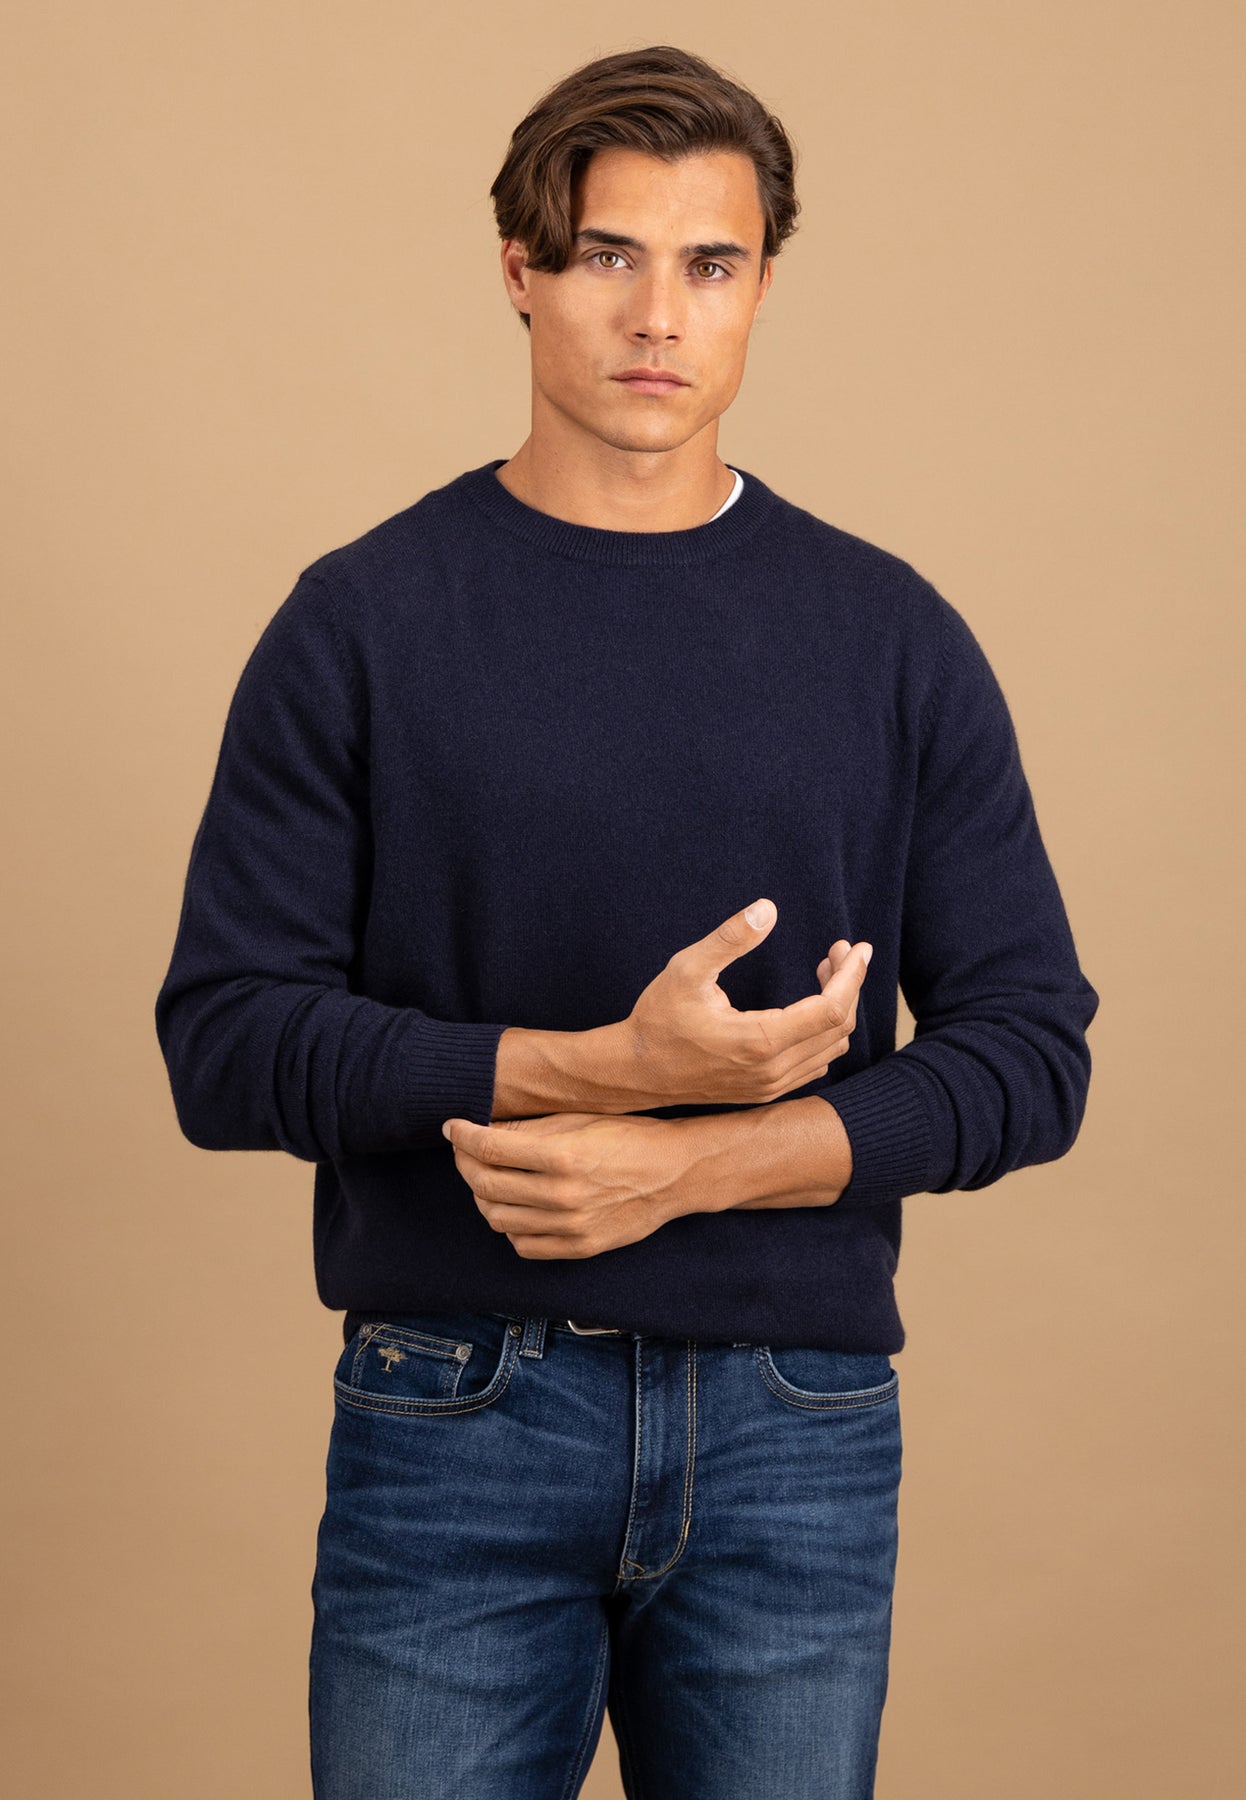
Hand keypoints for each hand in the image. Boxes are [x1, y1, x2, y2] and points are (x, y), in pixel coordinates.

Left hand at [441, 1111, 682, 1258]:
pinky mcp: (580, 1248)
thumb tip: (483, 1130)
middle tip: (464, 1151)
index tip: (452, 1128)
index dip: (463, 1136)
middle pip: (487, 1186)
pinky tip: (513, 1206)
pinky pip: (523, 1245)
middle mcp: (565, 1196)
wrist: (675, 1173)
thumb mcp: (580, 1120)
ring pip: (498, 1219)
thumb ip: (529, 1129)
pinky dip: (508, 1226)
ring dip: (482, 1196)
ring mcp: (572, 1227)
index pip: (491, 1149)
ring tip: (486, 1177)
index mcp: (564, 1156)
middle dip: (465, 1164)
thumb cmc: (629, 1137)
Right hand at [620, 899, 871, 1107]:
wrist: (635, 1070)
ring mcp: (771, 1086)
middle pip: (839, 1027)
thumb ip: (730, 938)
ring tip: (824, 971)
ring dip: (837, 1008)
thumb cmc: (658, 1018)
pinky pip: (814, 1063)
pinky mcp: (766, 1092)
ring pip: (831, 1048)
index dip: (851, 975)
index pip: (831, 1010)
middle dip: (848, 984)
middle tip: (838, 951)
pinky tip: (808, 1007)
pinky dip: (824, 1032)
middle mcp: (772, 1070)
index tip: (857, 947)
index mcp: (760, 1041)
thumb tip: (767, 908)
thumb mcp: (687, 969)